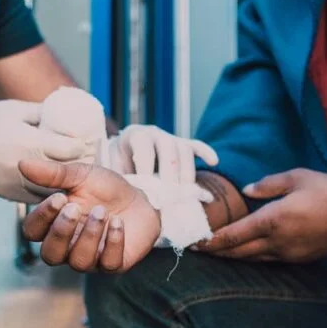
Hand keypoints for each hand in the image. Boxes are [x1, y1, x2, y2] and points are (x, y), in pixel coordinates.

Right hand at [0, 100, 94, 202]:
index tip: (88, 142)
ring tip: (73, 174)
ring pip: (54, 190)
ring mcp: (18, 185)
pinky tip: (54, 184)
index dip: (83, 146)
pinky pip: (36, 197)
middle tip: (87, 158)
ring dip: (65, 184)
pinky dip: (47, 192)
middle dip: (79, 165)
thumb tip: (66, 114)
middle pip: (67, 172)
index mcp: (31, 142)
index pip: (71, 150)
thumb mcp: (17, 109)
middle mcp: (27, 168)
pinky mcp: (9, 195)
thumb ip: (43, 113)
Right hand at [19, 160, 160, 271]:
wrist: (139, 199)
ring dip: (89, 235)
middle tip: (75, 208)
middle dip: (61, 232)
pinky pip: (108, 264)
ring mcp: (91, 259)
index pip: (32, 232)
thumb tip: (22, 163)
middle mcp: (67, 247)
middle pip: (50, 255)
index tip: (59, 197)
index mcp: (53, 226)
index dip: (41, 217)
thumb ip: (52, 173)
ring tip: (102, 212)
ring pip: (79, 262)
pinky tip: (118, 222)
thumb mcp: (79, 175)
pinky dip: (113, 242)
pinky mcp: (114, 264)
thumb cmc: (104, 190)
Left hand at [104, 124, 218, 183]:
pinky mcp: (184, 144)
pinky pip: (197, 145)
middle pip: (168, 149)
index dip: (146, 167)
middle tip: (169, 194)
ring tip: (185, 190)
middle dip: (170, 172)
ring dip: (187, 170)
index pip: (144, 148)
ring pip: (184, 149)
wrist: (125, 149)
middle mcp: (156, 133)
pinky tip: (214, 162)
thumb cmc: (119, 162)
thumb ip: (118, 175)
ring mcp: (171, 138)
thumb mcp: (112, 166)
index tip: (147, 187)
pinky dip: (206, 152)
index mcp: (136, 135)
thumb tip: (124, 190)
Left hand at [197, 169, 326, 261]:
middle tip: (197, 249)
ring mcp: (287, 253)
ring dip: (231, 256)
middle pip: (237, 252)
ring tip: (215, 252)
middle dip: (215, 251)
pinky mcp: (298, 258)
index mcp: (273, 220)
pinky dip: (251, 256)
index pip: (233, 235)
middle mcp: (277, 241)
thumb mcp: (297, 177)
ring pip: (251, 258)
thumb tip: (247, 191)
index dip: (212, 240)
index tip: (196, 241)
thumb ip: (268, 184)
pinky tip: (245, 251)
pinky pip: (267, 259)